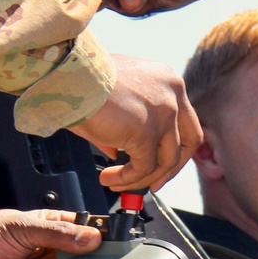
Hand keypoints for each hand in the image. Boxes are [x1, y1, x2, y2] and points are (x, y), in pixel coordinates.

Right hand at [69, 55, 201, 191]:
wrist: (68, 74)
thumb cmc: (81, 79)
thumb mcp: (112, 97)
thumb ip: (125, 123)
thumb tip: (119, 152)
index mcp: (167, 81)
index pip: (186, 120)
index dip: (176, 146)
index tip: (161, 162)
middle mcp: (172, 94)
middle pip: (189, 141)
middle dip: (171, 168)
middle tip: (152, 184)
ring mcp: (164, 114)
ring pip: (166, 161)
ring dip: (143, 179)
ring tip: (116, 183)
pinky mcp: (147, 132)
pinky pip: (143, 168)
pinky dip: (127, 179)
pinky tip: (109, 178)